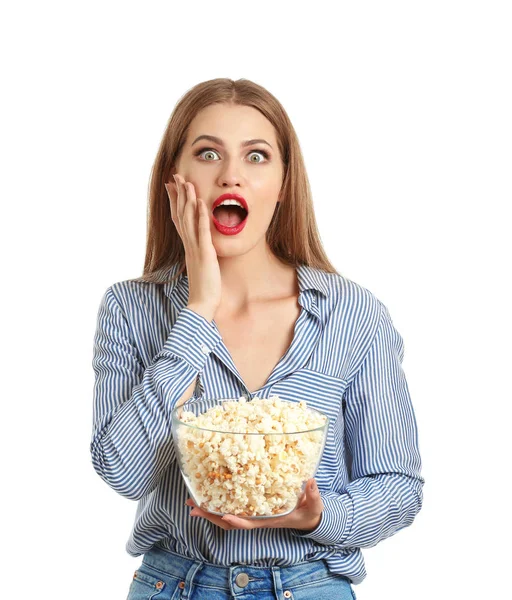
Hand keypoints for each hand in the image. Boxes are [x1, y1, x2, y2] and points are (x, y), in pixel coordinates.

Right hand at [165, 174, 221, 319]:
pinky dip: (201, 217)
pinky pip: (202, 233)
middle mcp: (188, 245)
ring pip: (188, 220)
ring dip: (188, 200)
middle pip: (180, 215)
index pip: (178, 220)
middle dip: (178, 194)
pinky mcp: (205, 255)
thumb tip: (199, 246)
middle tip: (175, 176)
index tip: (171, 186)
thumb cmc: (203, 288)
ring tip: (187, 183)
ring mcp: (195, 249)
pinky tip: (201, 203)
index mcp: (187, 247)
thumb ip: (199, 253)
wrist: (201, 304)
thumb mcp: (200, 265)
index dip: (175, 202)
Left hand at [185, 478, 322, 531]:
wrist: (307, 516)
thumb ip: (313, 495)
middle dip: (210, 516)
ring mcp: (252, 512)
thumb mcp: (314, 506)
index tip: (224, 516)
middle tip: (192, 507)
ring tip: (191, 502)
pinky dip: (217, 502)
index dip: (237, 521)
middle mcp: (257, 517)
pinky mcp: (251, 505)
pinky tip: (206, 495)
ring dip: (208, 511)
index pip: (250, 523)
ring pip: (226, 515)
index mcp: (269, 519)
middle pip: (229, 521)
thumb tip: (310, 481)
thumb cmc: (309, 512)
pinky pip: (231, 506)